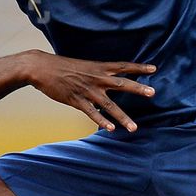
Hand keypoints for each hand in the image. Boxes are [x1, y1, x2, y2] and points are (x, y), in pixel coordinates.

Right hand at [24, 50, 156, 131]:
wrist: (41, 68)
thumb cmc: (60, 66)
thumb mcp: (82, 66)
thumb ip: (96, 73)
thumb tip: (106, 79)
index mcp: (98, 68)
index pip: (123, 66)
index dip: (138, 68)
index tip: (154, 69)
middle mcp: (96, 78)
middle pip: (121, 84)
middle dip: (138, 88)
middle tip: (153, 93)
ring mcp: (87, 90)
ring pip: (109, 105)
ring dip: (123, 117)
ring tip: (134, 128)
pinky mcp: (76, 100)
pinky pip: (92, 113)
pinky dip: (102, 121)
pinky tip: (111, 129)